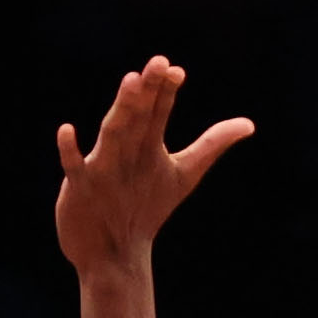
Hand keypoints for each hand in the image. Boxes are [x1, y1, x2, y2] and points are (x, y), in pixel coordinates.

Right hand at [54, 54, 251, 276]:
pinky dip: (70, 151)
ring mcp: (102, 166)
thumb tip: (249, 124)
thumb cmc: (146, 208)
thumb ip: (210, 145)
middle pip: (138, 115)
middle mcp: (125, 149)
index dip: (166, 92)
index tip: (176, 71)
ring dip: (120, 110)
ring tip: (130, 83)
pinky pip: (73, 167)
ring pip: (113, 134)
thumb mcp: (184, 174)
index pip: (158, 112)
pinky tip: (67, 130)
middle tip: (157, 64)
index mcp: (147, 144)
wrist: (116, 253)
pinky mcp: (81, 188)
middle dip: (147, 91)